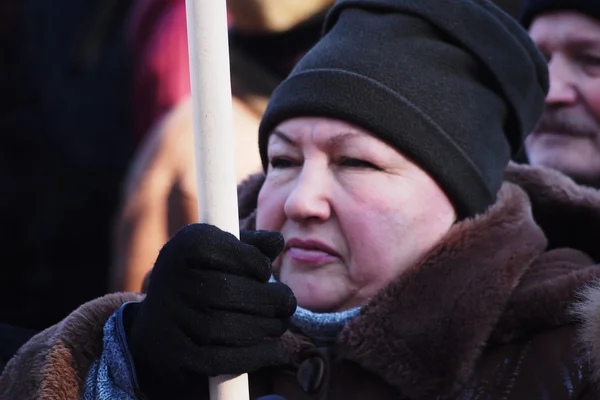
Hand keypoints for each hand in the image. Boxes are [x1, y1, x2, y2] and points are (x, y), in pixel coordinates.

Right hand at [125, 224, 295, 398]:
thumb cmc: (201, 283)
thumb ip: (250, 246)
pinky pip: (222, 359)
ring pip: (226, 328)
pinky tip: (273, 350)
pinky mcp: (176, 357)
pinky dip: (255, 355)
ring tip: (280, 324)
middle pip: (226, 291)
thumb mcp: (220, 255)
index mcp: (182, 248)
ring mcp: (170, 322)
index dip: (251, 260)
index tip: (265, 272)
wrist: (157, 331)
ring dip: (266, 327)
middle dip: (269, 299)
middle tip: (288, 304)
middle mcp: (169, 282)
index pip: (217, 247)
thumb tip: (278, 241)